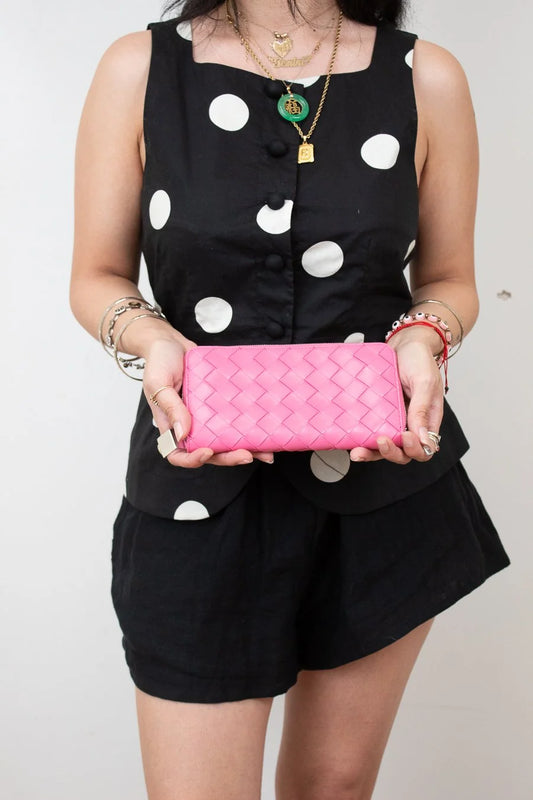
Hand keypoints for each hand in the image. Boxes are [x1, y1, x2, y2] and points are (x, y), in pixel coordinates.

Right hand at [144, 336, 273, 466]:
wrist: (171, 342)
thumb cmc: (159, 361)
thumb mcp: (159, 382)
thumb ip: (170, 406)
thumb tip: (183, 433)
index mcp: (171, 425)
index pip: (178, 454)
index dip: (192, 459)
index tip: (207, 451)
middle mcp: (189, 426)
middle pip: (209, 453)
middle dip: (228, 457)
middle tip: (247, 455)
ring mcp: (205, 417)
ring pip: (224, 441)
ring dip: (244, 449)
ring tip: (265, 451)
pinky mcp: (219, 406)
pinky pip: (234, 421)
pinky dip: (249, 429)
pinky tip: (266, 432)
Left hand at [349, 336, 443, 464]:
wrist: (404, 344)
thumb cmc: (419, 359)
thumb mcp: (424, 382)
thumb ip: (423, 409)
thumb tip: (423, 439)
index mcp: (428, 420)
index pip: (424, 448)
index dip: (415, 449)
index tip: (405, 436)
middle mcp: (410, 424)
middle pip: (403, 453)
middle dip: (391, 453)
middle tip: (380, 442)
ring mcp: (393, 420)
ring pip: (384, 447)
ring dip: (372, 452)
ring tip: (357, 451)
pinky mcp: (378, 414)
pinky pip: (371, 431)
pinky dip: (362, 439)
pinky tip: (351, 440)